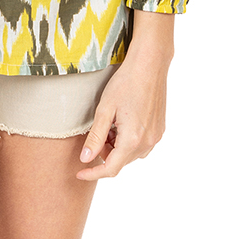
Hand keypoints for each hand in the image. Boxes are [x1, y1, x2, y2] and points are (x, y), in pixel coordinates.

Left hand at [76, 19, 171, 180]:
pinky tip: (123, 121)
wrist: (149, 65)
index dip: (93, 173)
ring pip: (130, 154)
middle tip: (97, 131)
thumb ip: (95, 137)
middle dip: (104, 152)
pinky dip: (128, 140)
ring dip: (117, 147)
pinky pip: (141, 145)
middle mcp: (147, 143)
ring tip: (111, 123)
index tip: (79, 173)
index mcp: (132, 140)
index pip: (110, 169)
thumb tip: (86, 159)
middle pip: (120, 161)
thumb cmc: (125, 83)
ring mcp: (156, 137)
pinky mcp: (160, 130)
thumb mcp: (104, 109)